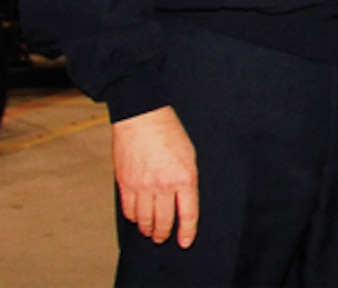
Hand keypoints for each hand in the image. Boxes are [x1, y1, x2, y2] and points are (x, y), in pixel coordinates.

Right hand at [112, 106, 198, 247]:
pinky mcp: (125, 184)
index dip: (187, 231)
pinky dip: (133, 218)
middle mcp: (162, 185)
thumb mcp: (189, 154)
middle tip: (164, 238)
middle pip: (164, 221)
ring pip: (144, 220)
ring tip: (151, 231)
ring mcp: (141, 186)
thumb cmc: (169, 132)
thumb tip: (183, 199)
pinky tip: (137, 218)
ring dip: (148, 229)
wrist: (142, 118)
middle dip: (165, 233)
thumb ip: (186, 179)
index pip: (188, 213)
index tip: (185, 242)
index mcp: (184, 177)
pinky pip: (129, 210)